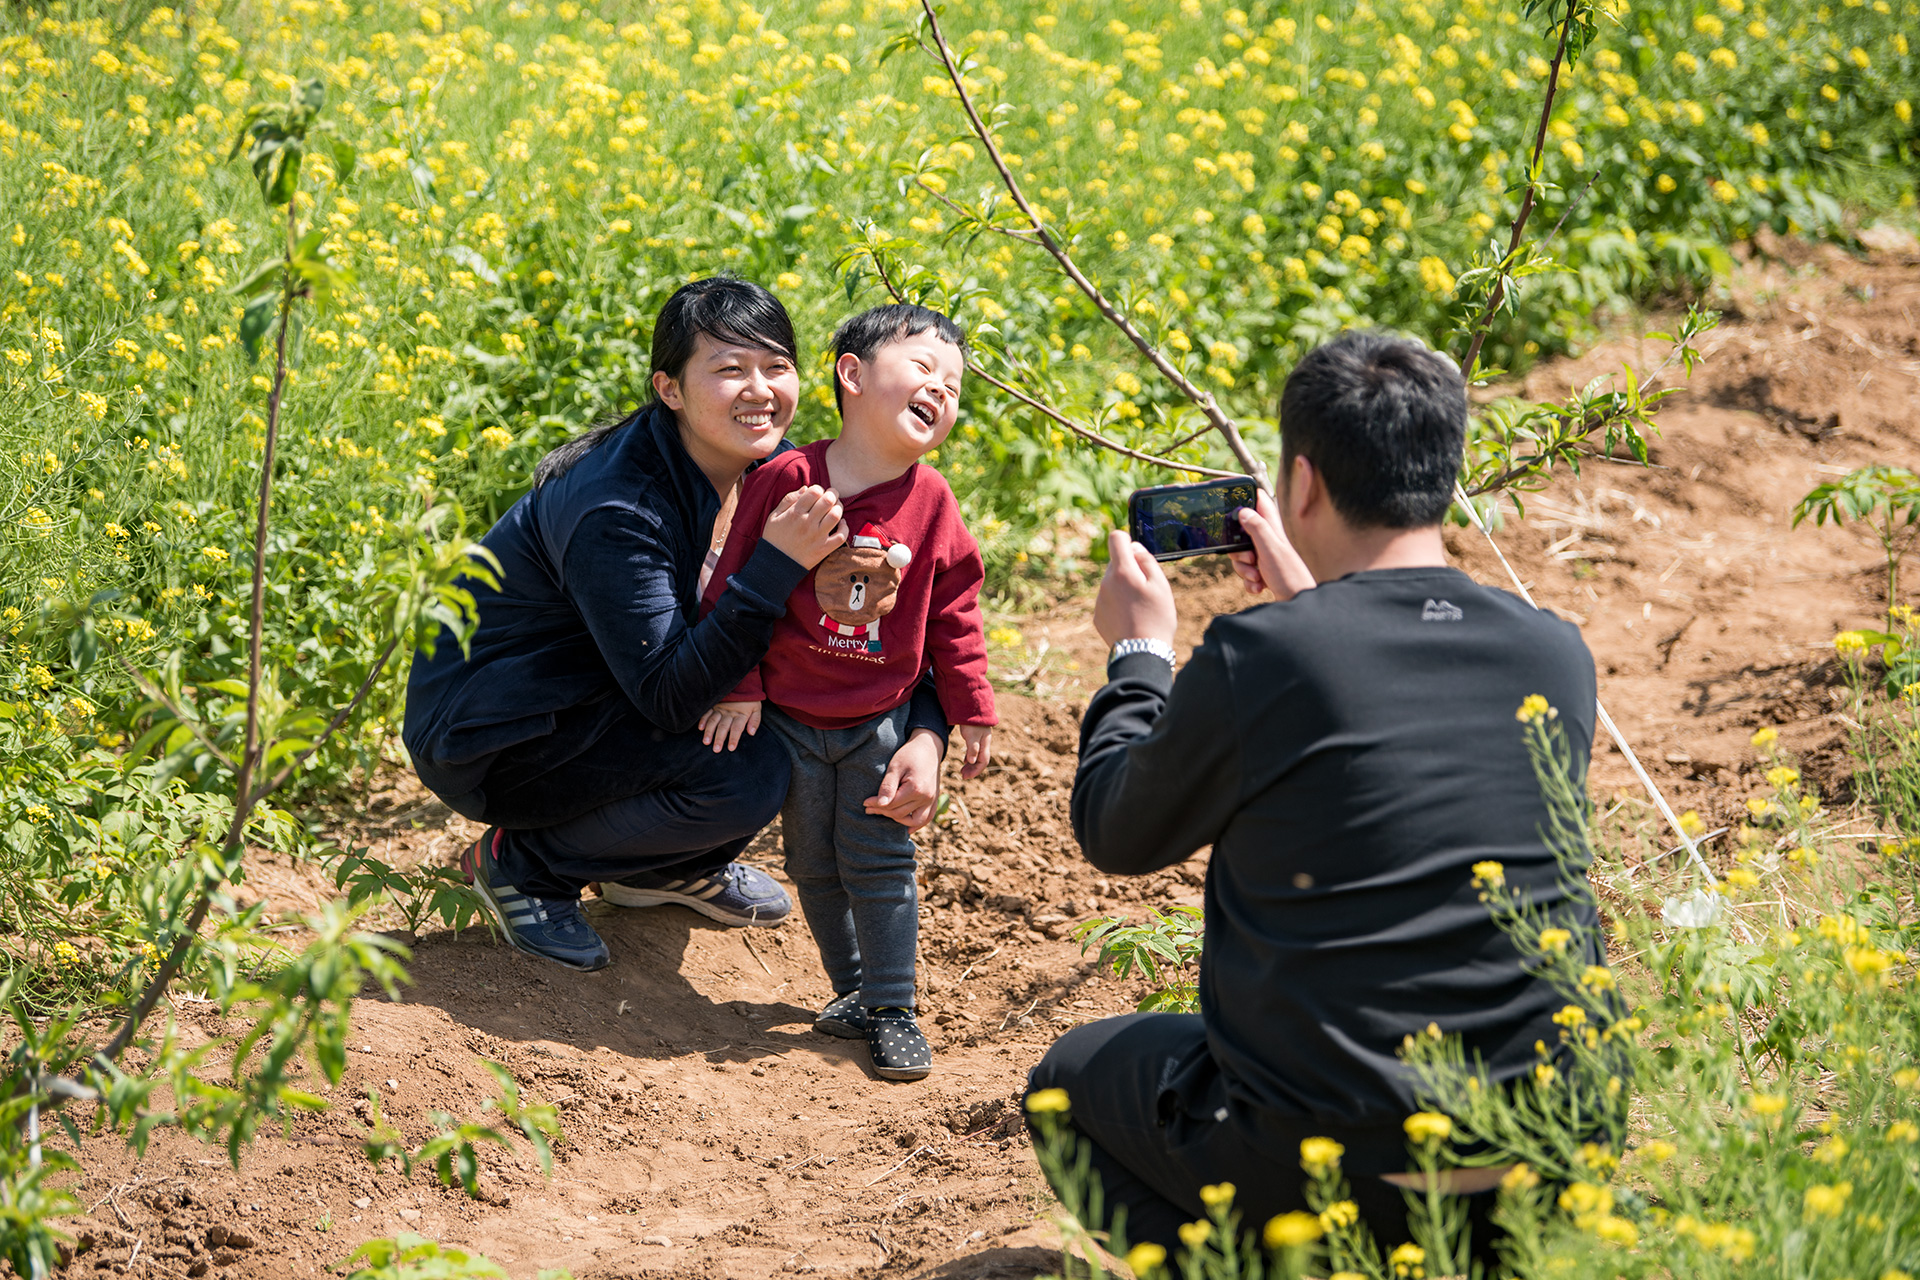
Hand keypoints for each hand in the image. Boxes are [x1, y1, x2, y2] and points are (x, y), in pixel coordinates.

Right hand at [697, 700, 761, 751]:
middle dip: (719, 738)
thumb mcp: (757, 709)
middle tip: (716, 749)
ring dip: (709, 731)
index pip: (737, 728)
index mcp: (741, 714)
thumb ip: (755, 721)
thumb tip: (751, 733)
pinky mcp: (714, 704)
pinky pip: (707, 712)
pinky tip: (700, 728)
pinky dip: (703, 720)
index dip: (734, 738)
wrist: (742, 683)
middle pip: (724, 727)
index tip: (730, 748)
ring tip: (706, 742)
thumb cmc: (750, 700)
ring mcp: (720, 708)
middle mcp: (729, 712)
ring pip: (713, 721)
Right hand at [761, 484, 847, 568]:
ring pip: (836, 515)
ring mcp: (817, 536)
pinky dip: (845, 527)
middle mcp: (807, 523)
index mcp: (795, 513)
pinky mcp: (824, 549)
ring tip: (836, 507)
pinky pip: (841, 536)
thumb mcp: (774, 516)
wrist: (775, 565)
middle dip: (832, 494)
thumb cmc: (774, 538)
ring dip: (839, 508)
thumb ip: (789, 499)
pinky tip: (841, 523)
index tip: (818, 492)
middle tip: (832, 495)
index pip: (814, 492)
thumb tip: (806, 488)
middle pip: (828, 501)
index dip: (818, 488)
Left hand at [864, 726, 943, 830]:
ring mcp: (932, 801)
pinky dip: (916, 824)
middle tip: (869, 808)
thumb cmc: (909, 754)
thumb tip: (880, 804)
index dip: (876, 805)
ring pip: (914, 821)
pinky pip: (927, 818)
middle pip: (900, 814)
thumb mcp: (895, 766)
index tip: (865, 802)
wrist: (929, 747)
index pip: (891, 804)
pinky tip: (906, 828)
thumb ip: (888, 786)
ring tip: (885, 813)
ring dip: (898, 820)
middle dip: (883, 811)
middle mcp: (926, 798)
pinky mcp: (934, 800)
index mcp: (916, 789)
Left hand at [957, 724, 992, 779]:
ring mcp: (980, 739)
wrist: (972, 706)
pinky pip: (974, 750)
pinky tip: (965, 760)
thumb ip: (972, 748)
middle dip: (973, 769)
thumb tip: (971, 762)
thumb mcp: (971, 735)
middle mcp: (984, 743)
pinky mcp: (975, 736)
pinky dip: (970, 756)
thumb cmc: (972, 720)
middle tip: (963, 775)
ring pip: (977, 756)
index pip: (983, 761)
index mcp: (985, 743)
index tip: (966, 777)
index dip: (975, 771)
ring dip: (971, 764)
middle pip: (981, 760)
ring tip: (963, 770)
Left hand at [1093, 531, 1177, 646]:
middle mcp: (1106, 583)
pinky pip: (1108, 601)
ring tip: (1140, 608)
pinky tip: (1131, 619)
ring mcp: (1099, 600)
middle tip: (1146, 590)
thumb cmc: (1156, 618)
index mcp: (1123, 571)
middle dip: (1129, 569)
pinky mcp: (1097, 616)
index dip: (1127, 541)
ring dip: (1124, 588)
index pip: (1116, 538)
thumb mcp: (1161, 585)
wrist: (1141, 653)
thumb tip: (1134, 548)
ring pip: (1112, 584)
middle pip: (1116, 564)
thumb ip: (1147, 561)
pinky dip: (1118, 605)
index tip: (1136, 554)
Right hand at [1228, 488, 1314, 600]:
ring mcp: (1265, 554)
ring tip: (1258, 576)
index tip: (1226, 492)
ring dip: (1244, 569)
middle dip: (1238, 550)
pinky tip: (1260, 586)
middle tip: (1251, 558)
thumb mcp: (1270, 548)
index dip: (1243, 494)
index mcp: (1271, 527)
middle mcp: (1268, 538)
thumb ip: (1257, 528)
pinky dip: (1249, 581)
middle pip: (1240, 533)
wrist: (1297, 602)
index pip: (1257, 499)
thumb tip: (1243, 511)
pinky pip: (1246, 572)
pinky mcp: (1263, 570)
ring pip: (1240, 555)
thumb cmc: (1289, 575)